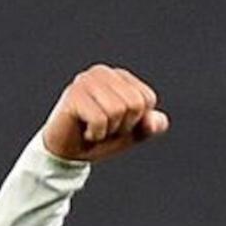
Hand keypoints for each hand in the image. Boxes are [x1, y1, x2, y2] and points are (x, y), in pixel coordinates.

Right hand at [42, 64, 169, 161]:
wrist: (67, 153)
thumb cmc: (100, 138)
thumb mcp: (131, 134)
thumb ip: (149, 126)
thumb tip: (158, 120)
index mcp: (119, 76)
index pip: (148, 99)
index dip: (137, 120)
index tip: (118, 124)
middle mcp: (102, 72)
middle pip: (135, 104)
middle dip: (124, 125)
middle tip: (105, 128)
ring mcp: (85, 81)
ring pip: (118, 110)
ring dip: (108, 130)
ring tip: (94, 129)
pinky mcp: (73, 95)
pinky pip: (100, 119)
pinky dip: (96, 134)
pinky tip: (84, 131)